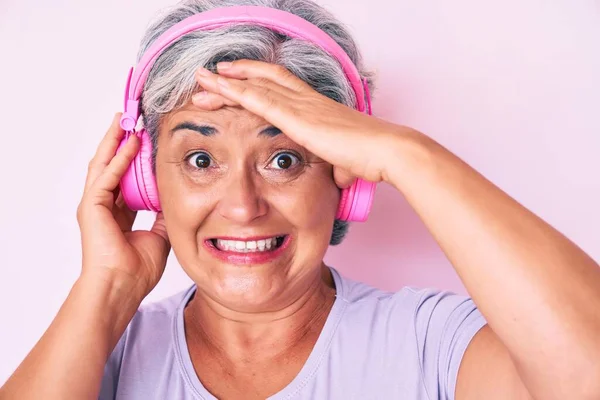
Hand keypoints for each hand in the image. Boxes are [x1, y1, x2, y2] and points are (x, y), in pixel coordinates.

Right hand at [76, 114, 169, 298]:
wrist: (122, 286)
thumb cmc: (137, 269)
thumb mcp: (159, 235)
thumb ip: (163, 215)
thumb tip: (173, 198)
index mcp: (118, 214)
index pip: (126, 179)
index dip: (136, 160)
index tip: (146, 141)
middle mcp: (104, 206)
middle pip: (112, 166)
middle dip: (121, 142)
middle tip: (131, 120)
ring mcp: (95, 205)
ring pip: (104, 164)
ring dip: (115, 141)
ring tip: (125, 120)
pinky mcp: (91, 205)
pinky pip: (107, 175)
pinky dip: (119, 157)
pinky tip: (131, 142)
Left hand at [191, 59, 405, 186]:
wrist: (385, 151)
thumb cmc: (373, 158)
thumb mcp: (349, 163)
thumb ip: (339, 166)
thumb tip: (340, 177)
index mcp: (318, 109)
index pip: (283, 89)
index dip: (260, 81)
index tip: (241, 82)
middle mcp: (307, 100)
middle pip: (265, 80)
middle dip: (238, 75)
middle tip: (214, 73)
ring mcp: (301, 105)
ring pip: (255, 85)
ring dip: (226, 81)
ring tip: (201, 76)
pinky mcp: (296, 116)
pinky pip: (257, 98)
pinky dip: (234, 90)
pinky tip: (216, 85)